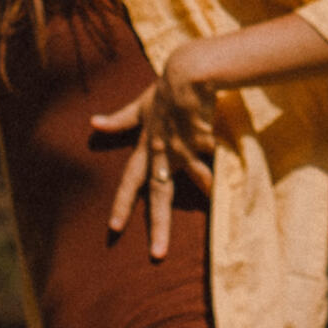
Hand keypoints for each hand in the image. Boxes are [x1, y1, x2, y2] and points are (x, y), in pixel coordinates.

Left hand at [89, 51, 216, 259]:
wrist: (187, 72)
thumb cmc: (165, 87)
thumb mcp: (141, 105)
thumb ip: (121, 119)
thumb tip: (93, 123)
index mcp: (146, 148)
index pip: (129, 183)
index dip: (121, 205)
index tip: (113, 229)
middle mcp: (163, 154)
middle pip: (159, 195)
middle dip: (159, 227)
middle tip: (158, 254)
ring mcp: (186, 151)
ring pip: (195, 181)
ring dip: (204, 195)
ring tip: (212, 212)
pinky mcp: (206, 143)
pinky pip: (216, 163)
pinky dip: (225, 173)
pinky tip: (233, 188)